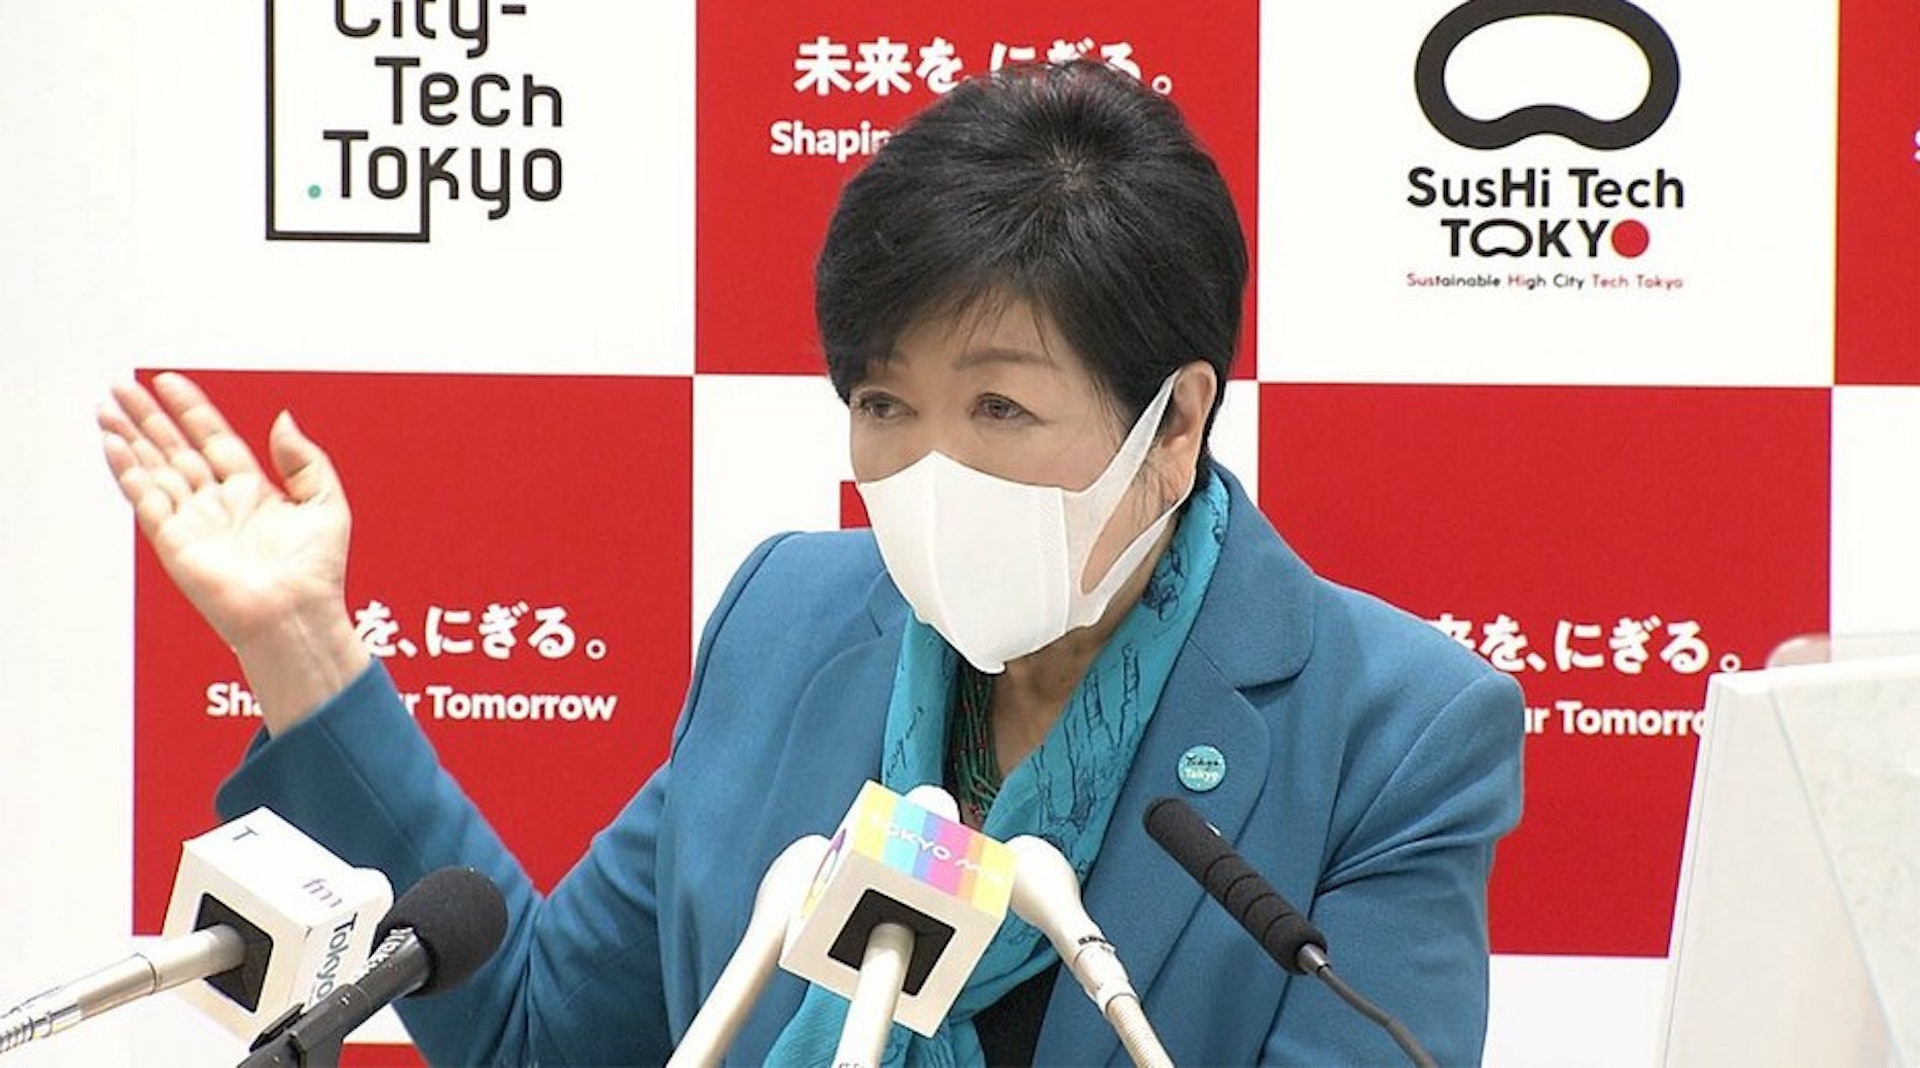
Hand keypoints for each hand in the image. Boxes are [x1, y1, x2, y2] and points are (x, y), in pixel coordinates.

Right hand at [99, 372, 369, 731]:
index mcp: (252, 492)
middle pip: (175, 449)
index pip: (213, 439)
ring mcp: (194, 523)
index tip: (169, 381)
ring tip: (107, 409)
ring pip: (154, 469)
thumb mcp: (325, 503)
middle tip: (122, 386)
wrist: (298, 616)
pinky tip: (114, 445)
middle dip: (148, 417)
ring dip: (129, 438)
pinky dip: (129, 472)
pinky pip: (147, 500)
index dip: (191, 409)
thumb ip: (304, 459)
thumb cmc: (317, 573)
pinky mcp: (175, 544)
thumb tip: (283, 418)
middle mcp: (218, 505)